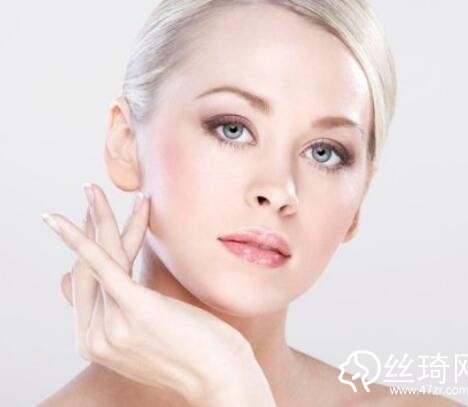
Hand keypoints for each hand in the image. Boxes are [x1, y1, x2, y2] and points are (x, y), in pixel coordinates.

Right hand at [42, 183, 275, 405]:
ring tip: (93, 189)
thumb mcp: (154, 333)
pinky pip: (104, 265)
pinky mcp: (134, 310)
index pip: (90, 285)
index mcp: (97, 343)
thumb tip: (119, 287)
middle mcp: (96, 339)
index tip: (98, 220)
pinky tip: (74, 215)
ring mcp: (112, 327)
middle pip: (90, 269)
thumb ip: (129, 313)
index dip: (91, 248)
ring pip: (102, 258)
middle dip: (89, 226)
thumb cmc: (196, 353)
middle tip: (91, 195)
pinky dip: (84, 237)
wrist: (222, 379)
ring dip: (98, 218)